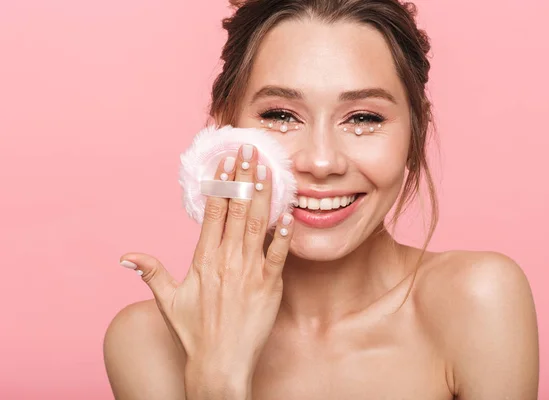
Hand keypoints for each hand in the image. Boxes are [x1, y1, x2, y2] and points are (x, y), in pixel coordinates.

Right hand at [119, 144, 293, 395]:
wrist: (220, 364)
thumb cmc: (195, 333)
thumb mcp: (168, 300)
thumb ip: (151, 273)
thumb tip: (127, 256)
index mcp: (204, 259)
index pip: (214, 212)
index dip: (221, 184)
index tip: (225, 161)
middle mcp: (227, 259)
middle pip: (237, 210)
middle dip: (244, 177)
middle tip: (250, 151)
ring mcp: (249, 271)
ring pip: (257, 224)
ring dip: (263, 195)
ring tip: (267, 169)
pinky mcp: (269, 285)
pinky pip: (279, 254)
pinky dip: (284, 233)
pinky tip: (289, 212)